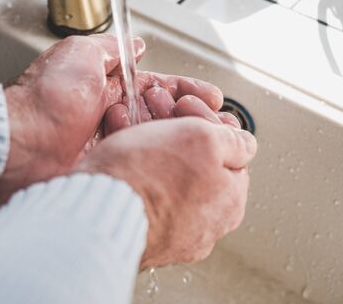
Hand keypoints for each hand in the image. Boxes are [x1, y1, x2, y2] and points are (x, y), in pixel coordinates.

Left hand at [0, 35, 225, 211]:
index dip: (185, 89)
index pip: (157, 86)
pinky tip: (178, 153)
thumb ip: (110, 48)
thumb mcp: (79, 55)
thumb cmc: (45, 99)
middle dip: (190, 113)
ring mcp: (113, 143)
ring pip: (157, 137)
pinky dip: (163, 156)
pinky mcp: (111, 167)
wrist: (21, 146)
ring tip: (199, 130)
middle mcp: (112, 116)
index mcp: (107, 88)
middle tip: (210, 114)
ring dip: (180, 133)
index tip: (209, 95)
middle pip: (162, 114)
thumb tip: (134, 46)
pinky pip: (144, 160)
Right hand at [75, 113, 256, 267]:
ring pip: (169, 176)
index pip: (228, 151)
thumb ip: (233, 140)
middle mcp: (208, 223)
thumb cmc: (146, 176)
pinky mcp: (147, 235)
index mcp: (229, 200)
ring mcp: (176, 233)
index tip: (184, 106)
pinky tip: (124, 156)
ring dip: (154, 145)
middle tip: (155, 109)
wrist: (97, 212)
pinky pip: (147, 194)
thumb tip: (245, 143)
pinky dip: (138, 172)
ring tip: (130, 125)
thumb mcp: (201, 139)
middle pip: (197, 163)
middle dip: (177, 130)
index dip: (205, 120)